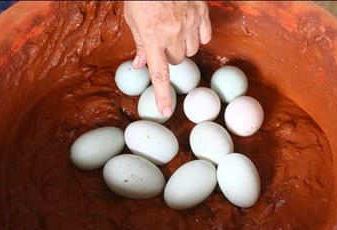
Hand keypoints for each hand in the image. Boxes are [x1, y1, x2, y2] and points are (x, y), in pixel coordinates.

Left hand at [124, 1, 211, 115]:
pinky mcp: (202, 12)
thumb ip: (139, 43)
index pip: (159, 74)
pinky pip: (204, 36)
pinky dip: (197, 36)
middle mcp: (173, 34)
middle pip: (177, 61)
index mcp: (153, 38)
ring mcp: (190, 23)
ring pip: (190, 50)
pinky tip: (189, 28)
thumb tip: (140, 64)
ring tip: (174, 32)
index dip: (163, 94)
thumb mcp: (132, 19)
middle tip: (162, 43)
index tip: (165, 110)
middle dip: (169, 57)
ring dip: (182, 47)